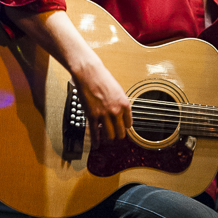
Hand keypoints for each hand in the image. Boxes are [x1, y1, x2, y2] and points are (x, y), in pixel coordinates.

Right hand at [0, 6, 132, 148]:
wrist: (88, 72)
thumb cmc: (103, 78)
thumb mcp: (118, 91)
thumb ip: (121, 104)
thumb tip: (122, 115)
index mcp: (125, 105)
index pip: (128, 125)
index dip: (124, 127)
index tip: (120, 128)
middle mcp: (116, 111)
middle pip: (120, 134)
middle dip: (116, 135)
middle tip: (113, 134)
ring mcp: (104, 115)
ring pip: (109, 136)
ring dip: (107, 137)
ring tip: (105, 137)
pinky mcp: (92, 116)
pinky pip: (95, 134)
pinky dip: (96, 141)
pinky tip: (96, 145)